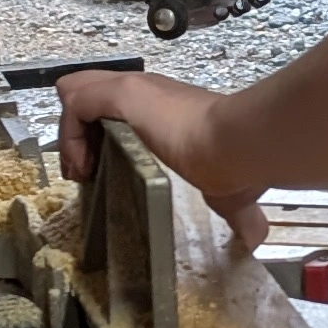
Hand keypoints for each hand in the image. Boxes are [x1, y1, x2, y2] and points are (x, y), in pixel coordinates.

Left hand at [57, 69, 266, 251]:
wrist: (235, 144)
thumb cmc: (235, 160)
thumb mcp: (225, 188)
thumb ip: (235, 211)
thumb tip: (255, 238)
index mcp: (166, 109)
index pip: (117, 107)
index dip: (100, 137)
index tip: (100, 174)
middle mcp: (147, 91)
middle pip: (88, 92)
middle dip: (79, 132)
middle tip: (86, 171)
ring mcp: (132, 89)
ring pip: (76, 92)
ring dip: (72, 134)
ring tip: (83, 170)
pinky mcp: (121, 93)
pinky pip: (74, 104)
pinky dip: (71, 137)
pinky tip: (85, 166)